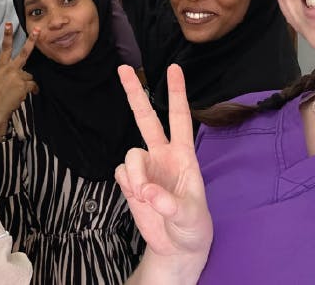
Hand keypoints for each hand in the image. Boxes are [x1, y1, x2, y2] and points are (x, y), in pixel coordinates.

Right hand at [0, 23, 39, 140]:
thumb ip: (7, 76)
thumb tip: (19, 78)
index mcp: (0, 67)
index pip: (4, 48)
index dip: (7, 35)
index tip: (8, 23)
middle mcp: (9, 69)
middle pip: (24, 53)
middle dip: (32, 40)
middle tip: (38, 29)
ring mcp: (17, 76)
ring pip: (29, 76)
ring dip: (27, 84)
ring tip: (18, 93)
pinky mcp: (23, 84)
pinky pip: (33, 86)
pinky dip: (32, 91)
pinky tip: (23, 96)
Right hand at [114, 64, 211, 268]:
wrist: (177, 247)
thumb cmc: (193, 226)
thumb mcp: (191, 216)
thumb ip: (170, 204)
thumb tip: (146, 191)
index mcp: (184, 155)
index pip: (181, 118)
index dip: (176, 93)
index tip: (174, 68)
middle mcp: (163, 155)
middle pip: (146, 118)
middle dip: (135, 93)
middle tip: (123, 68)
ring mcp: (145, 168)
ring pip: (131, 154)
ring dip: (134, 173)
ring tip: (143, 196)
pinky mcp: (130, 183)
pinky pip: (121, 172)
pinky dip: (127, 184)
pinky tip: (138, 199)